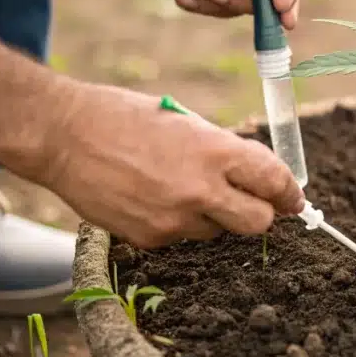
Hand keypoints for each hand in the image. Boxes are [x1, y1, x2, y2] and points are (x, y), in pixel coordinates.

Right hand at [40, 82, 305, 248]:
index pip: (274, 181)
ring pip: (218, 233)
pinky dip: (177, 223)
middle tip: (252, 203)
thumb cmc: (123, 117)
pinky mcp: (149, 239)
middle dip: (261, 214)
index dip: (290, 193)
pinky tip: (152, 197)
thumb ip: (221, 150)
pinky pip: (181, 238)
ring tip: (181, 187)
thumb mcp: (186, 122)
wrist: (62, 135)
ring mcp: (174, 219)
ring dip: (213, 216)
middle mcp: (200, 189)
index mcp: (215, 151)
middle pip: (259, 223)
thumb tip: (251, 174)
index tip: (294, 199)